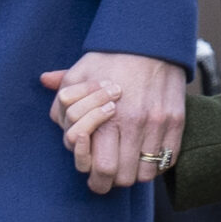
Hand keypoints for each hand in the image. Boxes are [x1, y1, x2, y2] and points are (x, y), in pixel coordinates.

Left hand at [41, 52, 185, 193]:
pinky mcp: (176, 122)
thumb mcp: (81, 70)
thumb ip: (62, 91)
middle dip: (113, 180)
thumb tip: (44, 83)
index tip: (94, 175)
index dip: (95, 179)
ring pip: (145, 174)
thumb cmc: (111, 58)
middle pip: (123, 178)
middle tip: (110, 172)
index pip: (101, 169)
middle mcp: (133, 124)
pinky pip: (167, 160)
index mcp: (106, 117)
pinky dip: (155, 163)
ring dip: (135, 172)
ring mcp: (157, 125)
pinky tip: (145, 152)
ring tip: (128, 162)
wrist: (151, 42)